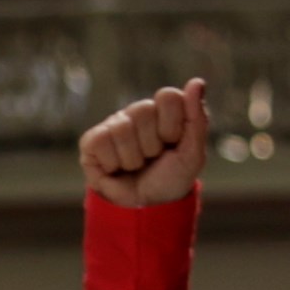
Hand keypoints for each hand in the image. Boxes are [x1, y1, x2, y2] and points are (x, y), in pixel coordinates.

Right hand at [81, 77, 209, 207]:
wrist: (147, 207)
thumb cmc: (171, 178)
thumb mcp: (192, 153)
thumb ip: (197, 118)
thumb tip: (197, 82)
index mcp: (163, 111)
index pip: (168, 96)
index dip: (172, 125)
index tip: (173, 143)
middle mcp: (137, 113)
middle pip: (143, 111)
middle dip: (152, 144)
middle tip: (153, 158)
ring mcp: (113, 125)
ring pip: (122, 129)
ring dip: (134, 158)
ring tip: (136, 165)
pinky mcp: (92, 141)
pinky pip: (102, 141)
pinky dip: (113, 163)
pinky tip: (116, 168)